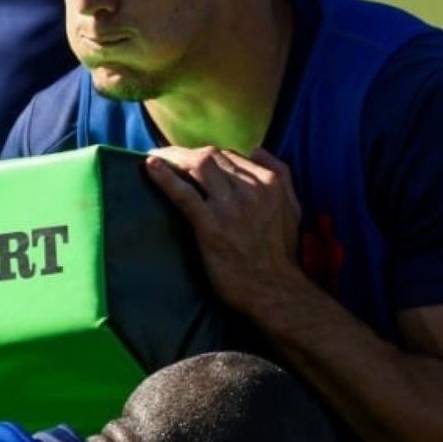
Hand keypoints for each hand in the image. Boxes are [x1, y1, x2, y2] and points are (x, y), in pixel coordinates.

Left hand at [144, 146, 305, 312]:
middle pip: (212, 157)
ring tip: (156, 157)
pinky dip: (165, 177)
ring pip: (198, 166)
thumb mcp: (293, 209)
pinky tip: (149, 166)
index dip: (209, 157)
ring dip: (173, 158)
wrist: (274, 291)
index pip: (232, 156)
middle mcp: (252, 189)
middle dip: (187, 154)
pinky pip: (184, 194)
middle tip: (167, 157)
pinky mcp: (211, 226)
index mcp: (270, 182)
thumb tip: (257, 150)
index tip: (192, 161)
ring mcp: (230, 207)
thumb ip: (282, 175)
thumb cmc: (280, 254)